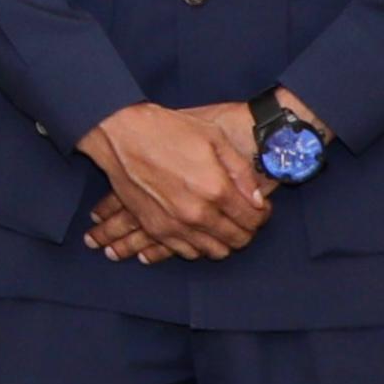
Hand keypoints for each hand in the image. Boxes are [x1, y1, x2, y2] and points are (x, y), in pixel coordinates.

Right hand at [78, 102, 273, 258]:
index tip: (259, 207)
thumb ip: (240, 171)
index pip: (253, 219)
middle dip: (247, 230)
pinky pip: (187, 252)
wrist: (121, 134)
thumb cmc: (168, 130)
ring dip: (224, 241)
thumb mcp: (214, 138)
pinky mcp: (156, 229)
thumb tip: (256, 199)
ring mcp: (175, 225)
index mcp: (216, 189)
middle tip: (244, 217)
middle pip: (237, 240)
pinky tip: (199, 230)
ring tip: (222, 224)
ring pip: (215, 251)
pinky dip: (199, 246)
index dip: (262, 215)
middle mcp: (198, 214)